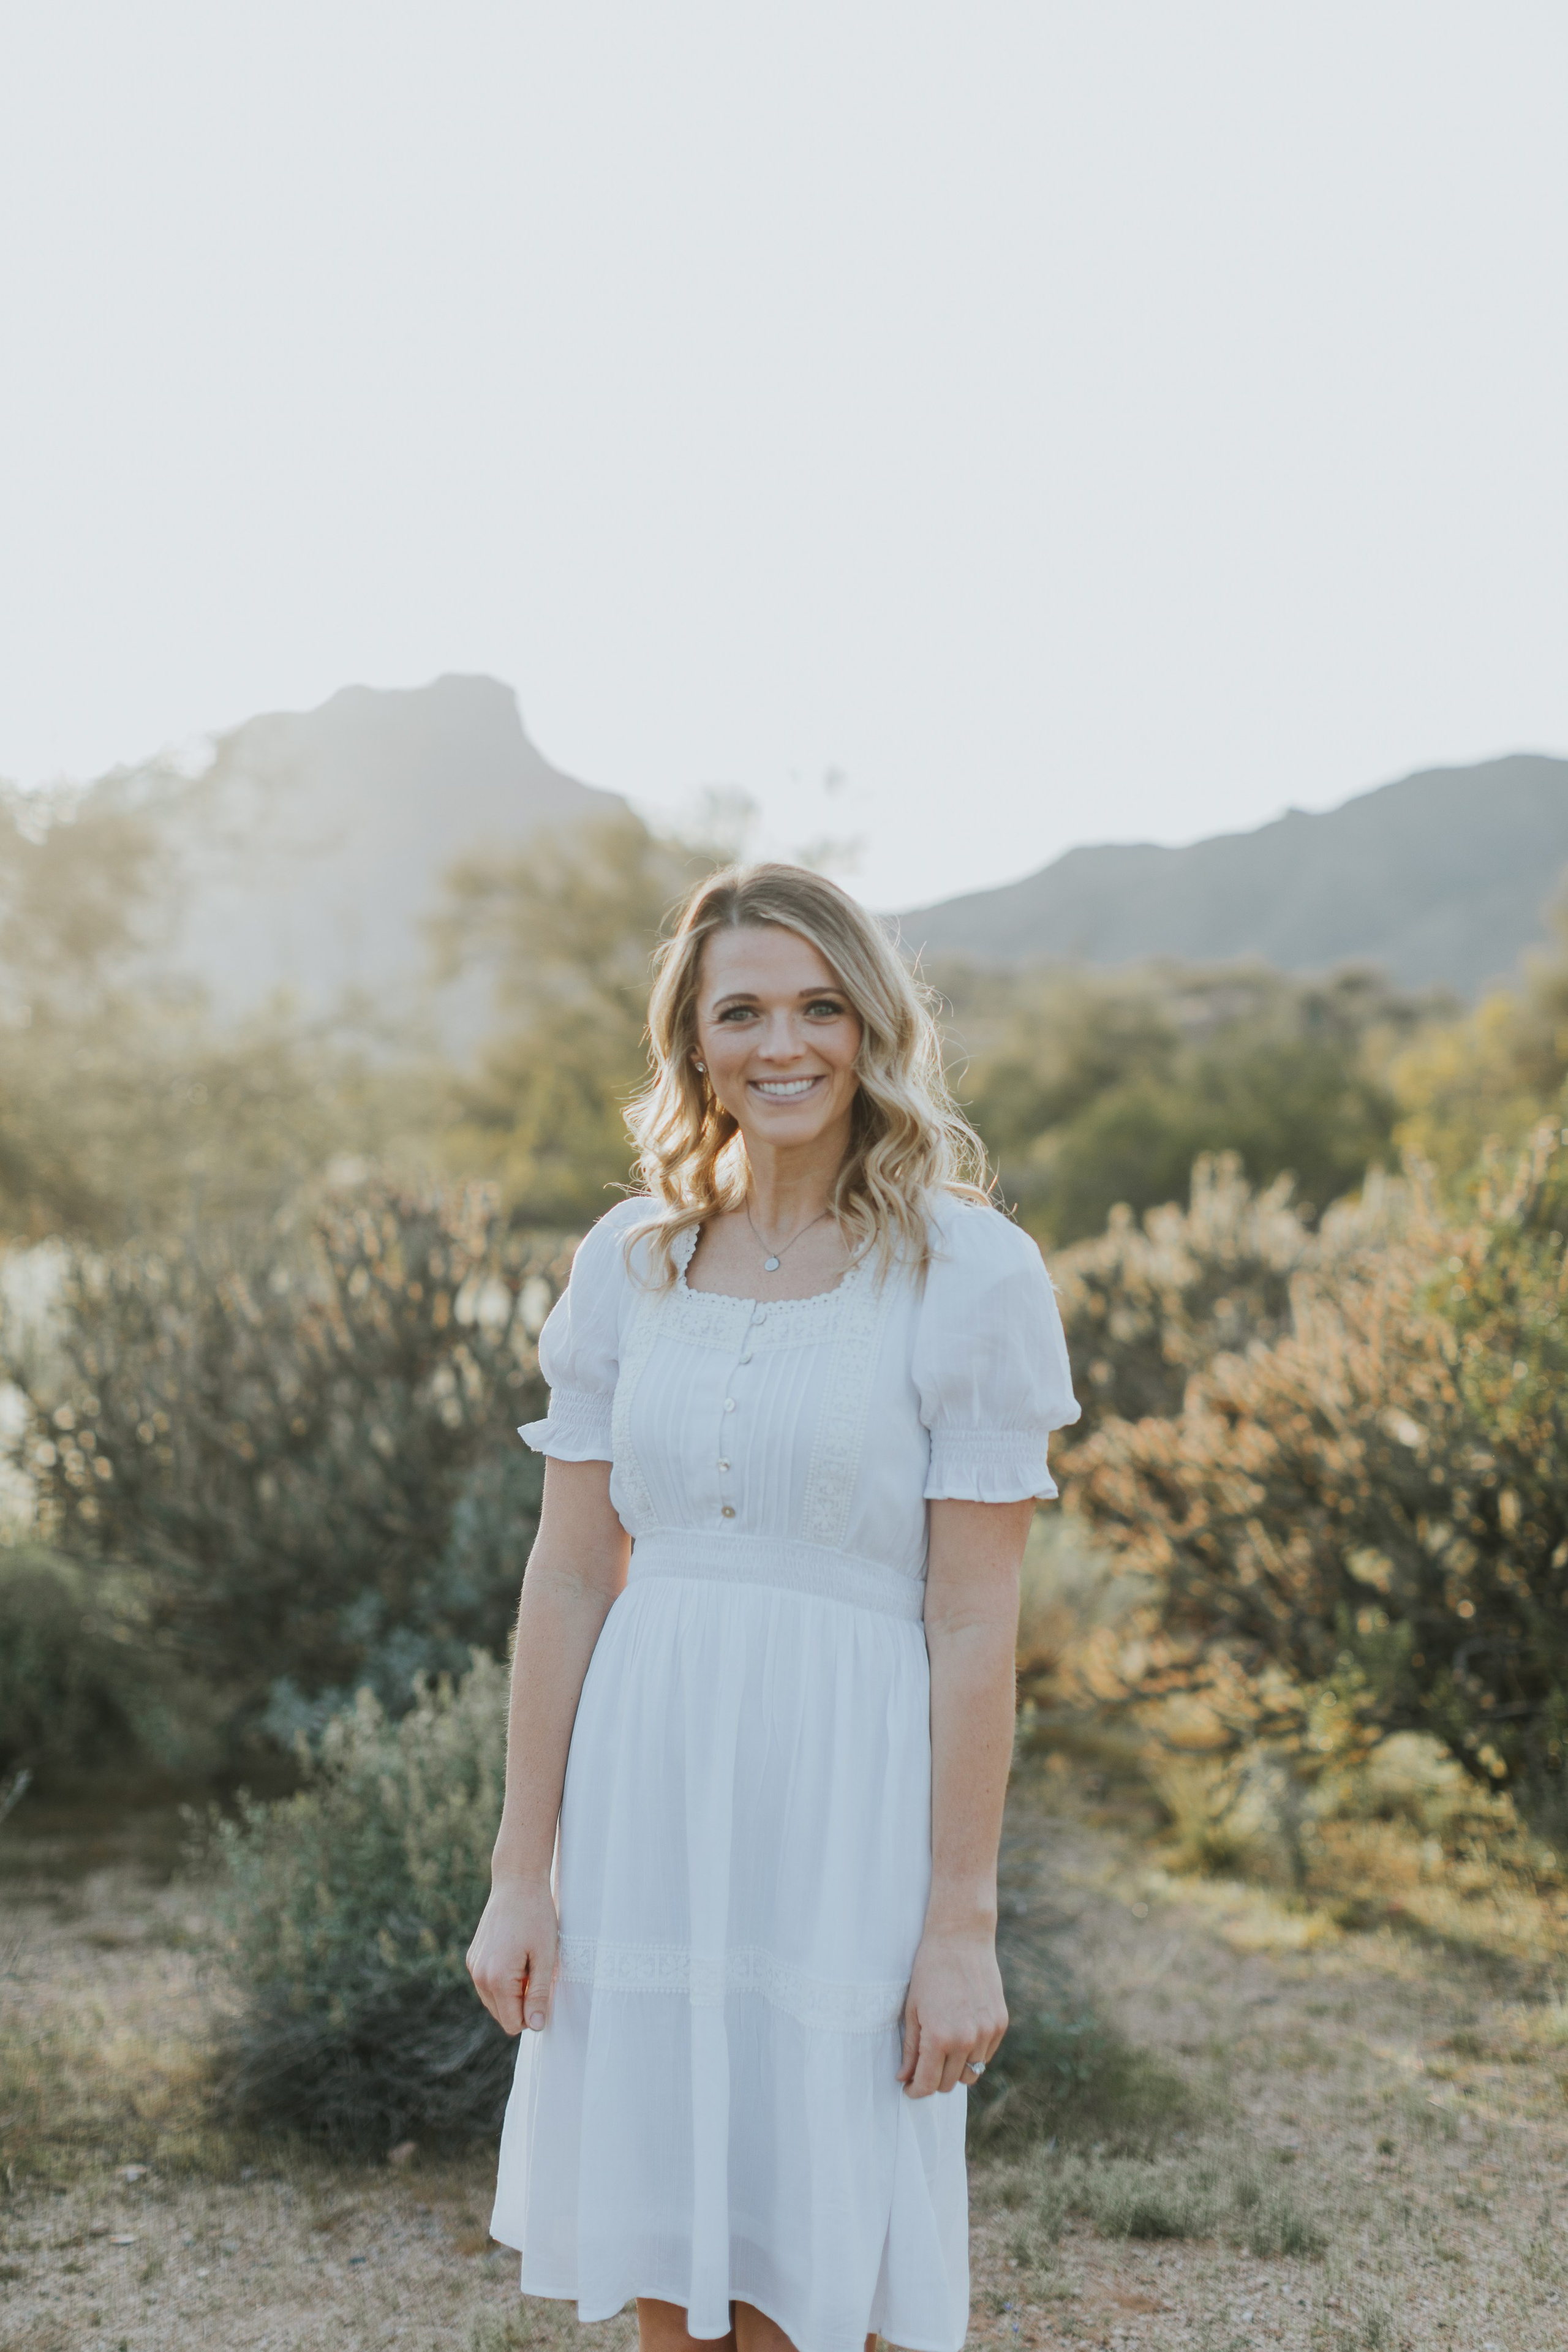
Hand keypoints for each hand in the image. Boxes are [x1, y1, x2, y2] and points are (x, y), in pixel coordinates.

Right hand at [466, 1874, 558, 2037]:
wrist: (517, 1882)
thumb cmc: (536, 1916)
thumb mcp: (546, 1957)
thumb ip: (539, 1994)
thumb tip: (536, 2026)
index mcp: (497, 1979)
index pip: (513, 2024)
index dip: (532, 2014)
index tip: (543, 1989)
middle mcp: (478, 1976)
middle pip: (502, 2016)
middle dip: (521, 2004)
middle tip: (536, 1973)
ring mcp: (473, 1966)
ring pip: (493, 2002)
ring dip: (512, 1992)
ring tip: (526, 1963)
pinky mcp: (472, 1957)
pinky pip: (487, 1985)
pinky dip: (502, 1980)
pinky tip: (515, 1956)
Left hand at [897, 1922, 1006, 2097]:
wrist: (960, 1938)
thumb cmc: (929, 1971)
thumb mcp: (912, 2010)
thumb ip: (911, 2049)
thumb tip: (905, 2078)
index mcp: (940, 2037)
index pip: (928, 2084)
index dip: (916, 2091)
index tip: (909, 2088)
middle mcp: (966, 2039)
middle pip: (949, 2084)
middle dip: (933, 2080)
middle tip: (922, 2067)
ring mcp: (987, 2033)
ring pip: (970, 2074)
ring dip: (955, 2070)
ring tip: (942, 2051)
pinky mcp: (1000, 2024)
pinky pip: (985, 2056)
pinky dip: (972, 2054)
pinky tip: (961, 2035)